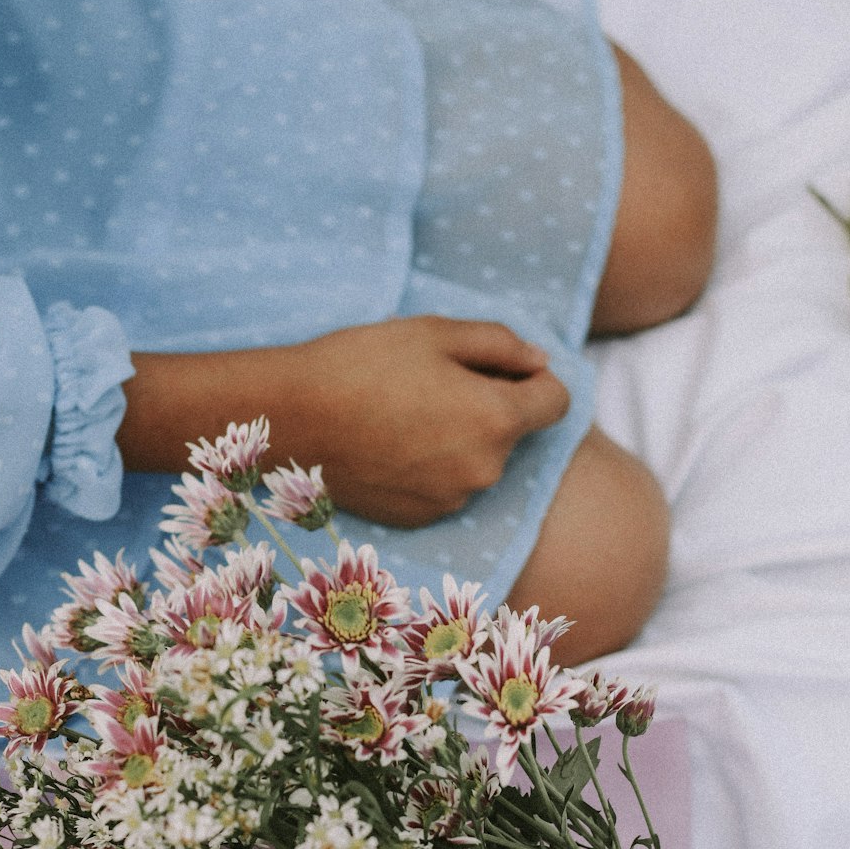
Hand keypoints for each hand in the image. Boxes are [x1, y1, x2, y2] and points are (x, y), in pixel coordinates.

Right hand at [264, 316, 570, 526]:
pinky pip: (446, 487)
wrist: (292, 419)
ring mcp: (453, 499)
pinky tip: (390, 445)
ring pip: (478, 462)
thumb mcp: (436, 331)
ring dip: (459, 439)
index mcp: (497, 419)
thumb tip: (539, 361)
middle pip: (513, 433)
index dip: (536, 379)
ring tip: (404, 413)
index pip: (557, 401)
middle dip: (489, 407)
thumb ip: (501, 343)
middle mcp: (485, 469)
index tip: (502, 369)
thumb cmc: (362, 364)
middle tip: (433, 383)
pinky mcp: (421, 517)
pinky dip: (431, 467)